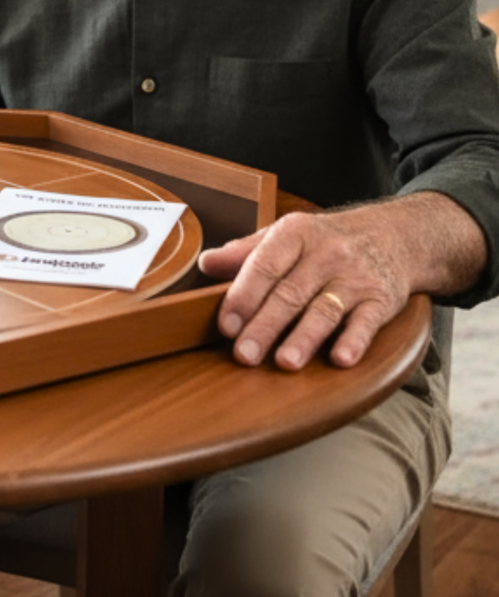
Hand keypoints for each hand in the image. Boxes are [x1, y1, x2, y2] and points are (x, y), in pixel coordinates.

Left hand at [197, 192, 482, 369]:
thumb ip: (245, 252)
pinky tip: (341, 359)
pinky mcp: (382, 299)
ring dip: (305, 338)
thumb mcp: (285, 235)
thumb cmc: (325, 240)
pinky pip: (368, 322)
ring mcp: (355, 277)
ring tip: (284, 362)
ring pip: (325, 310)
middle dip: (265, 326)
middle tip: (244, 355)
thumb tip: (204, 263)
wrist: (392, 235)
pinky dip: (355, 341)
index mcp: (294, 233)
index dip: (243, 296)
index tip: (226, 325)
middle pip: (290, 294)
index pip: (264, 266)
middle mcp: (325, 254)